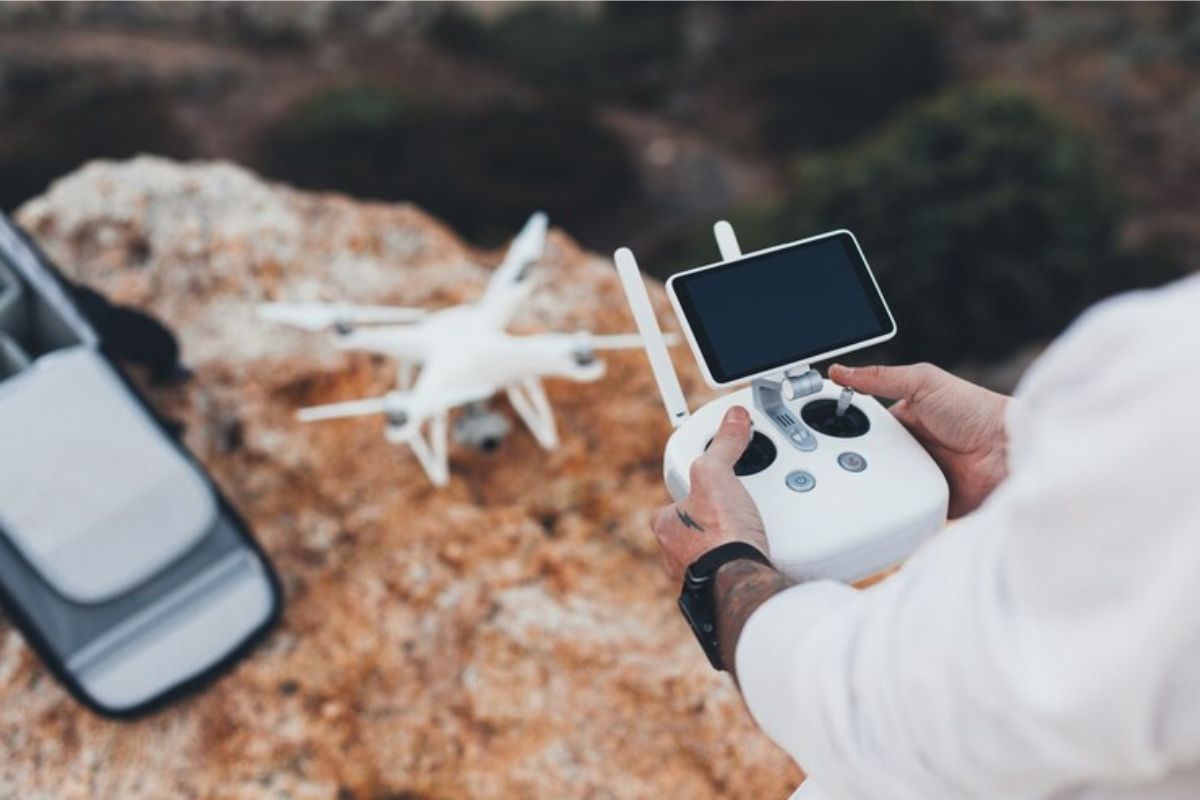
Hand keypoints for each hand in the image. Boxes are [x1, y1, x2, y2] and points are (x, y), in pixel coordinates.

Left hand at [651, 406, 769, 582]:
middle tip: (731, 509)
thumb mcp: (717, 475)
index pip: (672, 501)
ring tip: (745, 530)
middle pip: (691, 527)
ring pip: (707, 550)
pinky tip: (751, 554)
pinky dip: (737, 560)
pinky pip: (725, 568)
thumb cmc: (721, 534)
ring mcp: (695, 573)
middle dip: (709, 518)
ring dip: (724, 541)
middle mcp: (674, 554)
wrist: (742, 579)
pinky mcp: (719, 587)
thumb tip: (732, 418)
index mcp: (665, 526)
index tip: (710, 484)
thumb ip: (723, 445)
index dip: (691, 490)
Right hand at [829, 362, 1009, 517]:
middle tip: (833, 463)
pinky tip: (879, 504)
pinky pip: (901, 507)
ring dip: (869, 486)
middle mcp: (908, 448)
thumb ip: (881, 377)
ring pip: (880, 485)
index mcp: (902, 420)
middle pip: (866, 457)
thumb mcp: (923, 382)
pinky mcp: (928, 500)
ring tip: (854, 484)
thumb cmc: (976, 410)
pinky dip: (891, 507)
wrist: (1010, 451)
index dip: (841, 429)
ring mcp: (917, 475)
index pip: (861, 426)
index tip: (818, 434)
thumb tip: (840, 370)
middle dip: (850, 461)